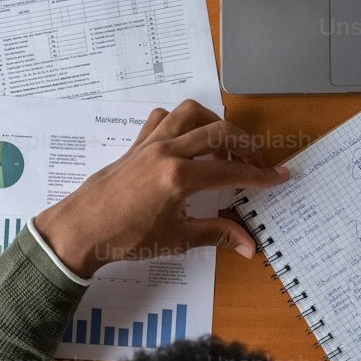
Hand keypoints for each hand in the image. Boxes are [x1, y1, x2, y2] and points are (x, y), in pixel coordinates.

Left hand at [33, 99, 288, 276]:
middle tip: (258, 164)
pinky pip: (164, 118)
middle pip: (219, 133)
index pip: (231, 171)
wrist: (81, 229)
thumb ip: (217, 234)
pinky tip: (189, 141)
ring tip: (225, 146)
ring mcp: (150, 143)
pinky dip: (182, 122)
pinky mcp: (136, 143)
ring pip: (191, 113)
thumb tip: (250, 246)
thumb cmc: (126, 239)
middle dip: (246, 146)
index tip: (280, 177)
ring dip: (215, 124)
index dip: (260, 175)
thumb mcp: (177, 239)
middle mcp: (167, 152)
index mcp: (179, 178)